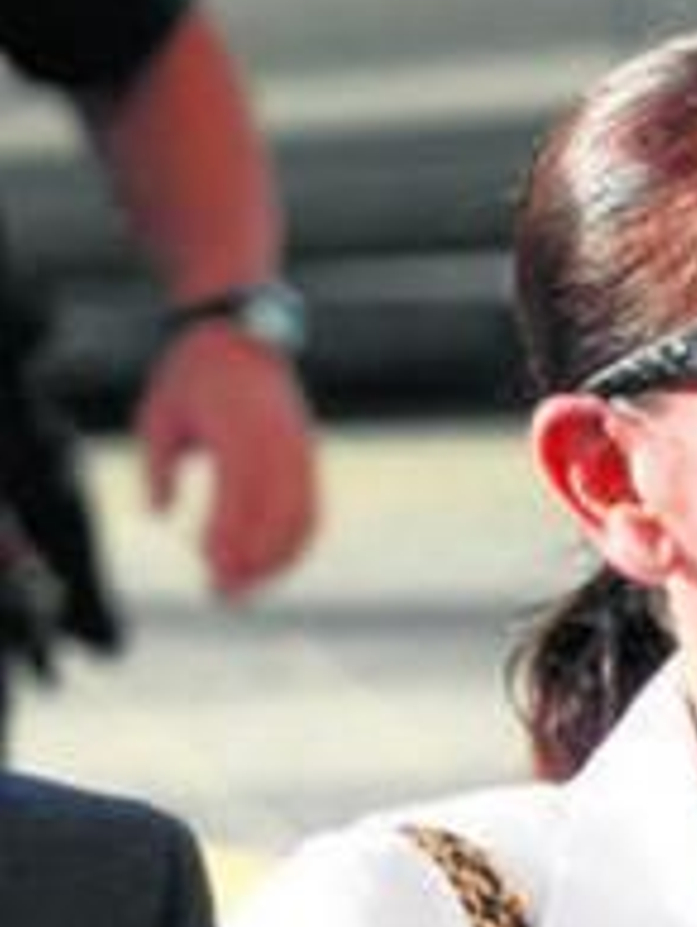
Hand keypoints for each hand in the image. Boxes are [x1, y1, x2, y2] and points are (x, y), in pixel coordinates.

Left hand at [136, 322, 319, 597]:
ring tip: (246, 587)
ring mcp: (298, 448)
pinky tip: (271, 564)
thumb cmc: (192, 376)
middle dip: (254, 563)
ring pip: (300, 518)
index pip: (240, 497)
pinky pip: (310, 507)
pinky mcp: (307, 454)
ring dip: (277, 560)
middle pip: (277, 516)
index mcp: (237, 429)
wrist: (240, 331)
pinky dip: (295, 541)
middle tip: (222, 595)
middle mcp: (275, 441)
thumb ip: (157, 467)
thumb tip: (159, 513)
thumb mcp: (158, 416)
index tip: (210, 572)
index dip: (229, 540)